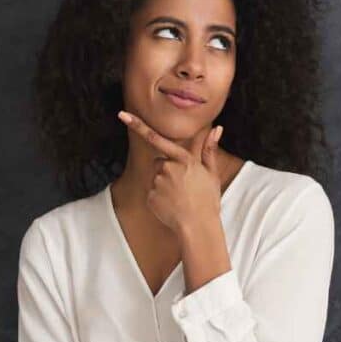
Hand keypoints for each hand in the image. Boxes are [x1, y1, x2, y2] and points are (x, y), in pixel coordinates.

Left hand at [117, 110, 224, 234]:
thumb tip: (218, 128)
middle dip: (167, 170)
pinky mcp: (150, 196)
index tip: (122, 115)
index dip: (138, 126)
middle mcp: (168, 168)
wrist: (198, 226)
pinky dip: (160, 198)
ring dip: (164, 184)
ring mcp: (157, 183)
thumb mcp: (212, 173)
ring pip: (155, 177)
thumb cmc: (208, 199)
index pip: (157, 139)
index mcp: (183, 159)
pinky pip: (152, 193)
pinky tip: (172, 205)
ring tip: (179, 196)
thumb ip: (209, 149)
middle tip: (183, 185)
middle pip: (159, 162)